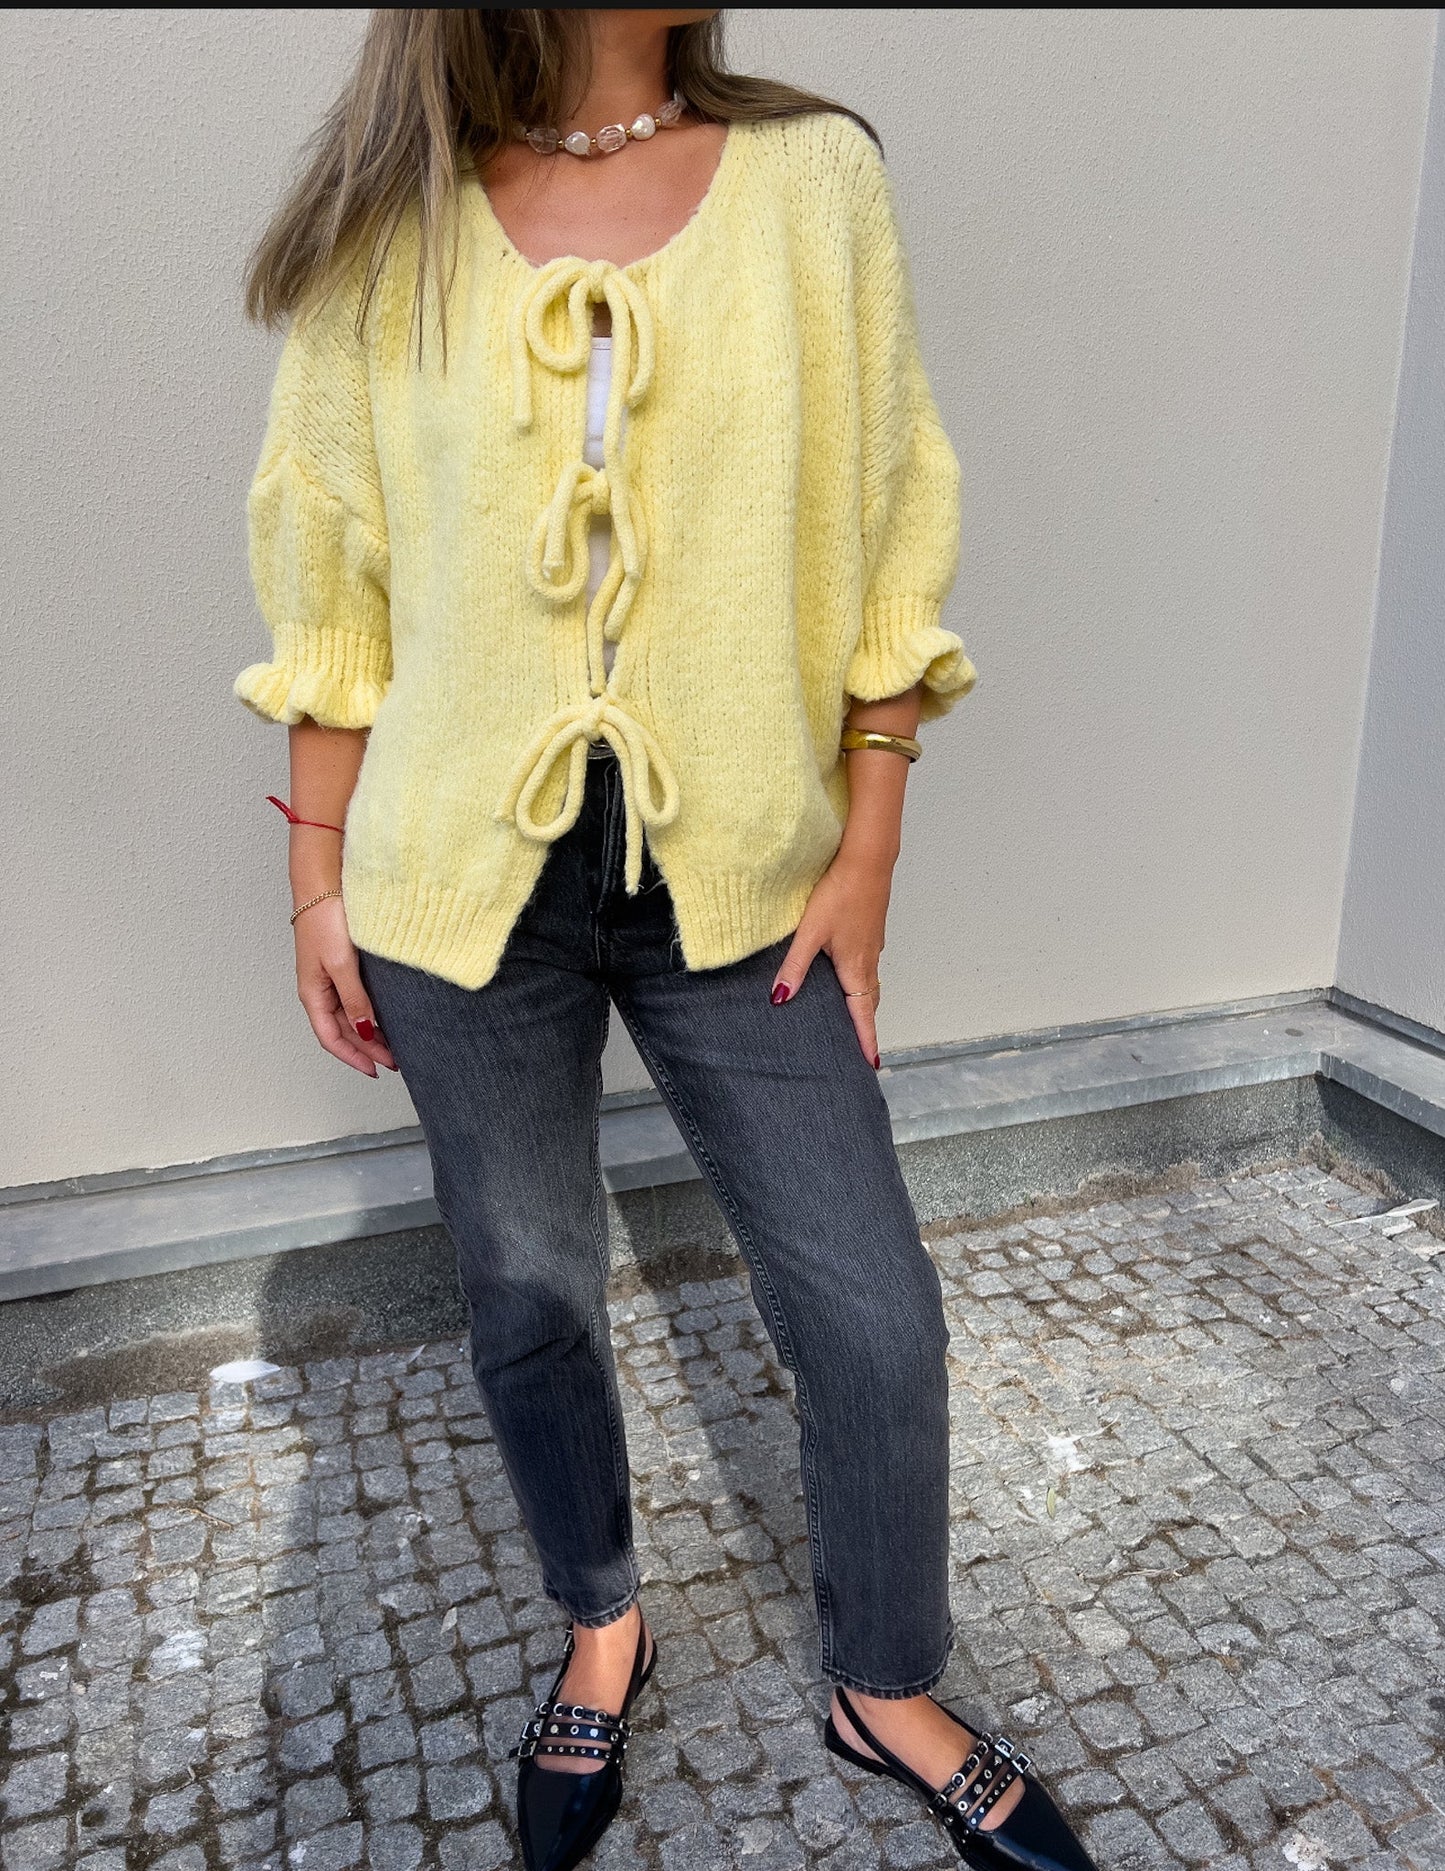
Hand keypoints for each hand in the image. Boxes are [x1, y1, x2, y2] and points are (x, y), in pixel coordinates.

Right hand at [293, 897, 396, 1076]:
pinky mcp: (341, 964)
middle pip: (343, 1030)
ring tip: (394, 1045)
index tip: (376, 1070)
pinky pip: (354, 998)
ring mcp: (329, 977)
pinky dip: (369, 1012)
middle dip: (367, 1049)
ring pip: (350, 1016)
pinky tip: (385, 1016)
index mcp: (313, 994)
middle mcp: (319, 990)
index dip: (353, 1057)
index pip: (331, 1039)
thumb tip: (365, 1031)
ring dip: (370, 1033)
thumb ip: (354, 999)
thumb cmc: (324, 920)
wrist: (323, 883)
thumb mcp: (341, 964)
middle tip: (395, 1061)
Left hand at [770, 846, 890, 1067]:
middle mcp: (869, 961)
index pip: (862, 1015)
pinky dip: (862, 983)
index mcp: (855, 968)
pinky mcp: (871, 931)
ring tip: (854, 1020)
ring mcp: (873, 946)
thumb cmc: (841, 893)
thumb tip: (780, 999)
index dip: (866, 1040)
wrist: (868, 860)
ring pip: (869, 984)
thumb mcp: (811, 933)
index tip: (870, 1063)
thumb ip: (795, 967)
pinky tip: (848, 976)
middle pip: (869, 1003)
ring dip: (864, 1005)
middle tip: (861, 1048)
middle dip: (865, 1027)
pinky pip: (868, 967)